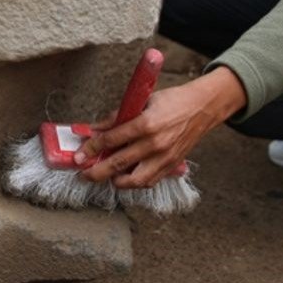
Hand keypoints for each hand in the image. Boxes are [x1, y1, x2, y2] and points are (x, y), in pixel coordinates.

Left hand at [73, 67, 246, 188]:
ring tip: (104, 177)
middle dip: (96, 171)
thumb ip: (117, 117)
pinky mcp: (171, 165)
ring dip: (115, 181)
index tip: (79, 154)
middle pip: (118, 164)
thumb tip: (95, 128)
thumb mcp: (142, 101)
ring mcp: (164, 158)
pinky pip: (149, 181)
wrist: (203, 107)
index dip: (92, 148)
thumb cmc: (173, 100)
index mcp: (146, 124)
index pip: (111, 140)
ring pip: (134, 180)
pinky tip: (124, 177)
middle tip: (83, 174)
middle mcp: (155, 144)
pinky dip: (134, 182)